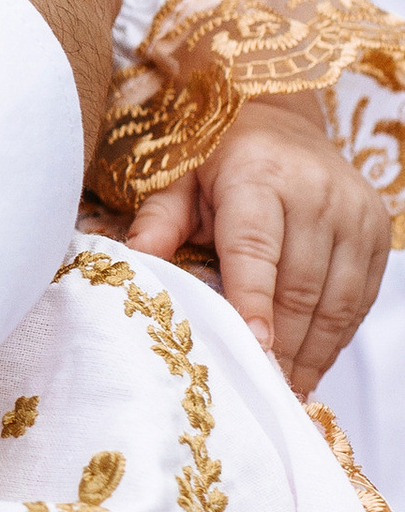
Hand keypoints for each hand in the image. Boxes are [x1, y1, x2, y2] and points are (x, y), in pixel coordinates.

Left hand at [128, 92, 390, 396]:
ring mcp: (353, 212)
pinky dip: (336, 337)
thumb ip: (158, 220)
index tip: (253, 349)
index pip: (257, 249)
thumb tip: (133, 260)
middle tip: (261, 389)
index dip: (254, 301)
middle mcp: (315, 191)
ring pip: (336, 299)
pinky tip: (312, 364)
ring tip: (287, 390)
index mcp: (258, 175)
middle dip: (282, 345)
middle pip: (301, 285)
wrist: (278, 120)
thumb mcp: (177, 180)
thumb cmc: (217, 160)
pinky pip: (359, 297)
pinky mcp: (377, 230)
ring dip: (312, 352)